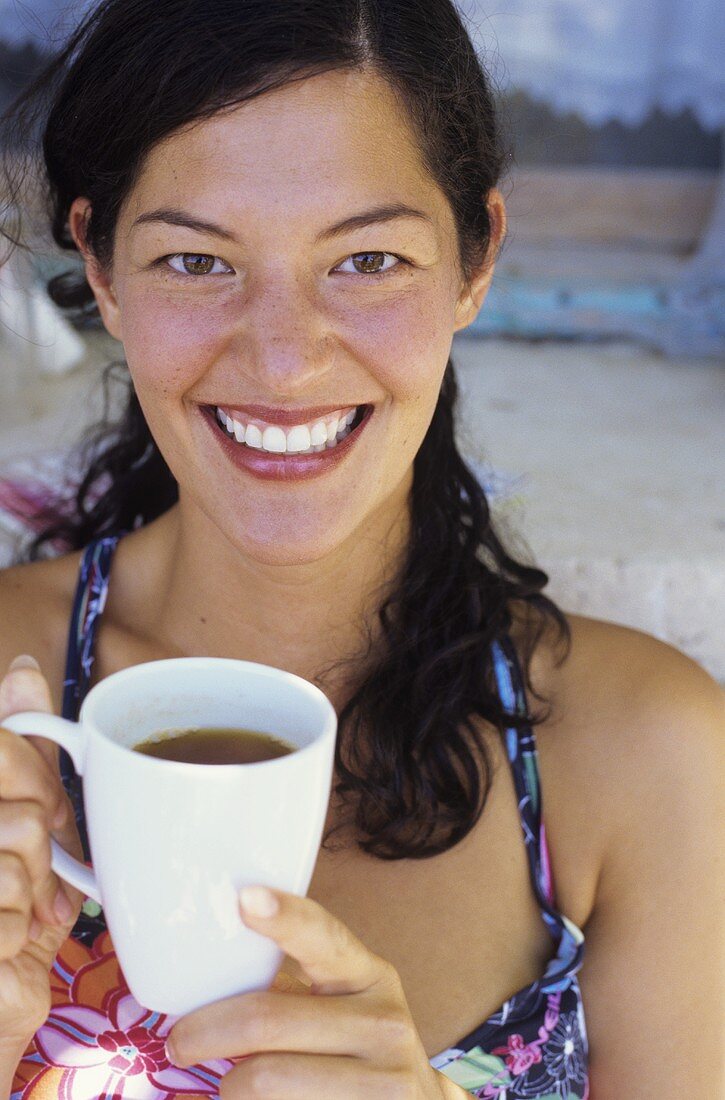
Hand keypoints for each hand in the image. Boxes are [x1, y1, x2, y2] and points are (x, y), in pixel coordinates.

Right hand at [0, 657, 82, 1055]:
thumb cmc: (11, 919)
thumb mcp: (24, 830)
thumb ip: (20, 753)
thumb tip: (23, 670)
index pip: (6, 741)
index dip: (38, 777)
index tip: (46, 814)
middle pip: (17, 784)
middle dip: (43, 829)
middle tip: (37, 866)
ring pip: (20, 834)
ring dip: (34, 883)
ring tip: (20, 910)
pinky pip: (11, 896)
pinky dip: (20, 926)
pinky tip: (7, 941)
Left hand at [167, 886, 468, 1098]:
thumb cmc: (356, 1050)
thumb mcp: (341, 1006)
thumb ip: (291, 987)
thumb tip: (203, 974)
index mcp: (368, 976)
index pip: (323, 938)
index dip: (284, 916)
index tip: (245, 898)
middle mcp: (384, 1023)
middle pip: (266, 1020)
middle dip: (204, 1032)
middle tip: (179, 1043)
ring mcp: (386, 1080)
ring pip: (263, 1078)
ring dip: (229, 1085)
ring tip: (230, 1083)